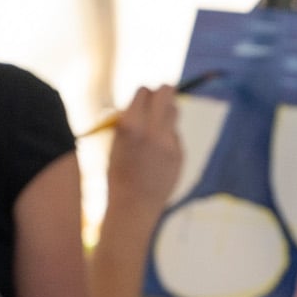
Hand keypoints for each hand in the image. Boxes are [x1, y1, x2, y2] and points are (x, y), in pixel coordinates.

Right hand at [105, 85, 181, 212]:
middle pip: (167, 93)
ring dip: (166, 113)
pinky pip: (175, 135)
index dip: (143, 94)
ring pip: (175, 111)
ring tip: (154, 128)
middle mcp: (152, 130)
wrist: (134, 205)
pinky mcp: (180, 153)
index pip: (144, 91)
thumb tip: (147, 100)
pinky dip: (168, 137)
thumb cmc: (119, 172)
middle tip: (158, 98)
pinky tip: (157, 154)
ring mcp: (169, 142)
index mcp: (130, 125)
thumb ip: (132, 119)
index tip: (142, 98)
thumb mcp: (117, 141)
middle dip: (163, 93)